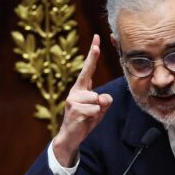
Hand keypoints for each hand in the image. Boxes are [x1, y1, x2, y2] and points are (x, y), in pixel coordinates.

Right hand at [52, 34, 112, 166]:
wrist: (70, 137)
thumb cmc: (86, 120)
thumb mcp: (99, 110)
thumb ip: (105, 102)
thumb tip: (102, 98)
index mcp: (81, 88)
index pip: (88, 69)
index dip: (92, 54)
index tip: (97, 38)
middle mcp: (75, 91)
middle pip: (98, 94)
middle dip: (100, 105)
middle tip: (90, 114)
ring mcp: (73, 100)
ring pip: (97, 102)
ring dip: (97, 113)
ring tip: (87, 118)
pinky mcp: (74, 110)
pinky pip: (94, 111)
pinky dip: (94, 118)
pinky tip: (84, 121)